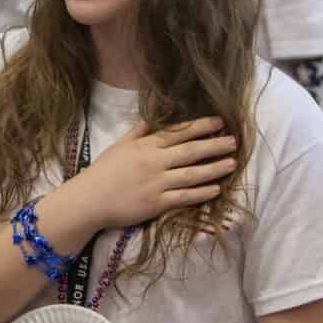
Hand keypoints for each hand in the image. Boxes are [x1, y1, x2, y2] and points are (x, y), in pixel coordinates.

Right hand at [68, 117, 237, 230]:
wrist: (89, 200)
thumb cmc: (102, 172)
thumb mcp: (119, 145)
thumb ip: (138, 132)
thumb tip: (152, 118)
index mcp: (145, 145)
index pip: (178, 133)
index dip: (201, 127)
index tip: (219, 122)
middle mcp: (154, 162)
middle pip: (190, 151)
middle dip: (214, 145)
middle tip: (234, 141)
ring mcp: (157, 183)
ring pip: (192, 174)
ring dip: (214, 168)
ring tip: (232, 163)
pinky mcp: (157, 204)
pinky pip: (184, 197)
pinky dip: (201, 193)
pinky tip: (216, 189)